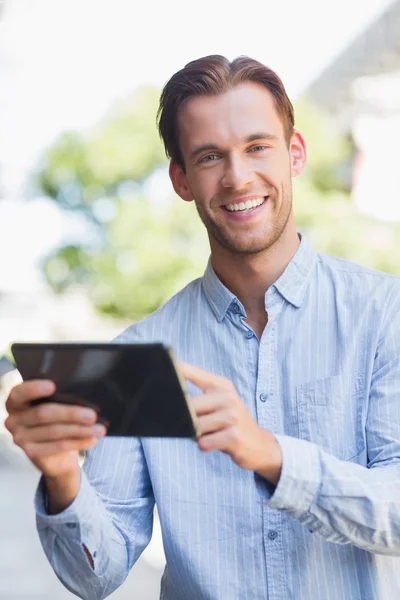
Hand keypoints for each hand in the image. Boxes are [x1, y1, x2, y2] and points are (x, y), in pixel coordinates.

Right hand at [4, 380, 105, 479]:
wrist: (54, 452)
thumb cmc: (56, 418)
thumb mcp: (55, 405)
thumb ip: (60, 398)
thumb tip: (82, 394)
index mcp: (16, 400)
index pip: (20, 393)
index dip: (34, 389)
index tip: (53, 386)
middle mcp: (13, 419)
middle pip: (43, 413)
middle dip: (71, 414)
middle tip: (92, 415)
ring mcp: (20, 437)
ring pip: (54, 431)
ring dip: (80, 430)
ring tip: (99, 429)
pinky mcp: (31, 452)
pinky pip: (58, 446)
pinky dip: (78, 442)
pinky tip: (92, 439)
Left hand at [179, 362, 281, 484]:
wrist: (260, 445)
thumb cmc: (231, 423)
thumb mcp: (219, 403)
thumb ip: (197, 397)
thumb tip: (167, 397)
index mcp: (220, 385)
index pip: (190, 372)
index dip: (173, 370)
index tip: (156, 367)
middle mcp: (227, 397)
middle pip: (189, 406)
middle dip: (186, 419)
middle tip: (198, 424)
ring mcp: (232, 416)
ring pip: (195, 426)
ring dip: (198, 434)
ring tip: (212, 433)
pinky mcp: (234, 436)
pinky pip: (204, 442)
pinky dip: (205, 445)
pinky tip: (217, 443)